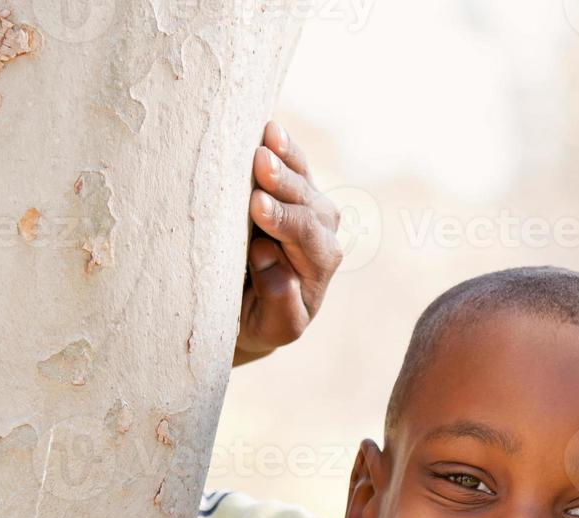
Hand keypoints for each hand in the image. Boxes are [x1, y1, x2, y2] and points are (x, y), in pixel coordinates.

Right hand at [235, 121, 341, 366]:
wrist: (258, 309)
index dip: (283, 221)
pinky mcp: (293, 191)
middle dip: (283, 183)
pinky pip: (295, 165)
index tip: (257, 207)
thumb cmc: (262, 319)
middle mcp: (321, 232)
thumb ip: (281, 304)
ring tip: (266, 136)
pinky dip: (284, 147)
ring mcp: (309, 208)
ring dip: (284, 157)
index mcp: (319, 265)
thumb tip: (273, 262)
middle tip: (260, 164)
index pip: (306, 238)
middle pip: (307, 203)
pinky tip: (270, 128)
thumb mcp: (274, 328)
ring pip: (303, 179)